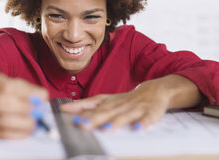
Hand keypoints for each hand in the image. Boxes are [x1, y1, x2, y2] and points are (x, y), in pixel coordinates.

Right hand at [0, 66, 48, 138]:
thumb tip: (41, 98)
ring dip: (22, 123)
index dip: (27, 93)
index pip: (6, 85)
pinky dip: (14, 133)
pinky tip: (25, 131)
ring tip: (35, 122)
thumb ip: (20, 87)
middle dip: (24, 109)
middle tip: (39, 112)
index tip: (43, 96)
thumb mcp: (0, 79)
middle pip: (0, 103)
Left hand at [60, 75, 201, 131]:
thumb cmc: (125, 100)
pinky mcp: (150, 113)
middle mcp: (120, 104)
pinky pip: (147, 119)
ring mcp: (135, 108)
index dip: (79, 108)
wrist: (154, 91)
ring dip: (116, 122)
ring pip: (124, 116)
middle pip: (106, 112)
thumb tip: (65, 108)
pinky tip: (138, 129)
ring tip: (106, 129)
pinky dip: (143, 123)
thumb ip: (86, 105)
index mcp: (109, 101)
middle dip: (94, 118)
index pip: (92, 104)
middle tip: (82, 125)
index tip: (64, 112)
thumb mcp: (106, 100)